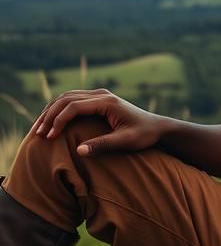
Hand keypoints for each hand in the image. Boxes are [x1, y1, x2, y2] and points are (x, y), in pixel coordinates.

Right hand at [31, 89, 168, 155]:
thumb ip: (104, 145)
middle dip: (49, 116)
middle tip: (38, 134)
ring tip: (39, 130)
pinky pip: (72, 101)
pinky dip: (59, 110)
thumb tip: (79, 151)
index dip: (58, 121)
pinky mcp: (98, 100)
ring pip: (66, 98)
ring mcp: (99, 95)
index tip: (49, 137)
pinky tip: (51, 124)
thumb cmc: (145, 135)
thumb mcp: (127, 142)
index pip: (74, 106)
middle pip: (65, 99)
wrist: (158, 128)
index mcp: (107, 102)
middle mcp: (101, 95)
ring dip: (51, 112)